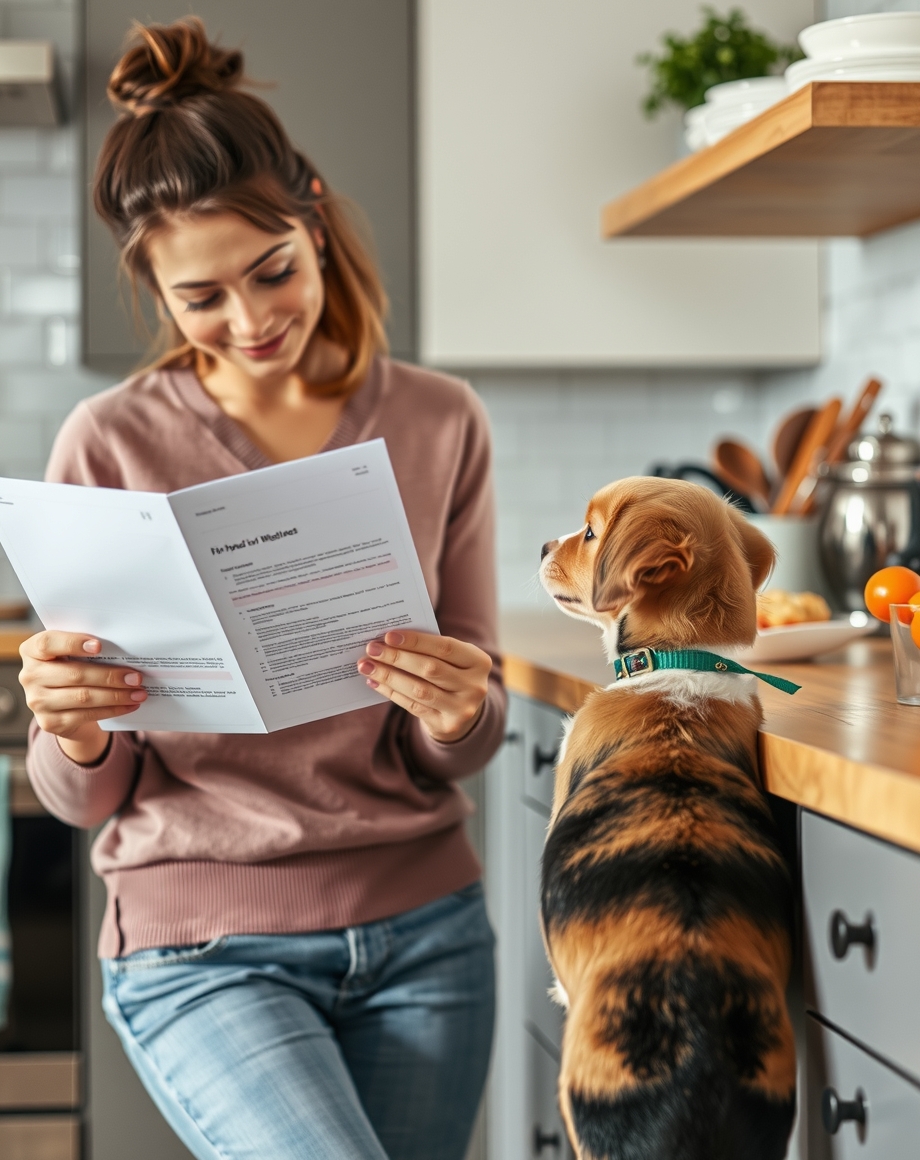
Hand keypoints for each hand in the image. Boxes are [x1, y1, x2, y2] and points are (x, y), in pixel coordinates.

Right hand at [19, 632, 146, 763]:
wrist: (63, 704)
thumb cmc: (73, 668)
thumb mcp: (73, 654)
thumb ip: (87, 648)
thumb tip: (124, 649)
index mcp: (32, 651)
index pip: (47, 643)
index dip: (72, 643)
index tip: (99, 646)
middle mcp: (29, 676)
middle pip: (74, 674)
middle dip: (110, 676)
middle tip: (136, 677)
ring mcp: (37, 701)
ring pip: (83, 697)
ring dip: (116, 695)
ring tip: (139, 692)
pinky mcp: (50, 722)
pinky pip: (87, 715)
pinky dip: (112, 709)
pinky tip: (129, 705)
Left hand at [357, 631, 490, 742]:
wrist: (464, 710)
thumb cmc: (452, 673)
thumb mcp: (452, 659)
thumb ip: (429, 649)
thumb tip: (388, 641)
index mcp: (479, 661)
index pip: (445, 648)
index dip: (416, 641)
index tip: (388, 636)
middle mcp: (475, 686)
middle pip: (430, 669)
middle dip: (397, 658)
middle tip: (372, 649)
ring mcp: (462, 708)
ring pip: (419, 690)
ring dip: (389, 676)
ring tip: (367, 666)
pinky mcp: (447, 725)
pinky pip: (413, 706)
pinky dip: (391, 692)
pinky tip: (376, 682)